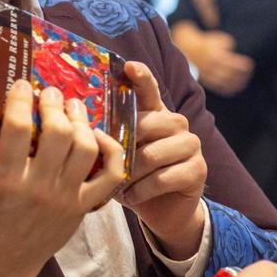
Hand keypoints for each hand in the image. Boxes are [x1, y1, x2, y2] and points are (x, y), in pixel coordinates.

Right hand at [0, 81, 124, 276]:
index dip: (21, 99)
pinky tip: (98, 136)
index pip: (17, 129)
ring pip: (86, 149)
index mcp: (4, 179)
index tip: (23, 84)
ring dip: (82, 122)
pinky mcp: (82, 208)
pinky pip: (110, 177)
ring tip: (74, 107)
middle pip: (58, 133)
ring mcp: (64, 198)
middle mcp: (37, 187)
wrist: (0, 262)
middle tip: (51, 93)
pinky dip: (111, 152)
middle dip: (56, 104)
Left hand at [118, 61, 206, 259]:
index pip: (148, 89)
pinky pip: (162, 178)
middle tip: (109, 162)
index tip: (128, 66)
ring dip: (131, 174)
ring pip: (152, 154)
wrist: (161, 210)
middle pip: (147, 124)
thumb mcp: (116, 155)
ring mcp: (191, 145)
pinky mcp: (198, 170)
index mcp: (154, 114)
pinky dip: (141, 190)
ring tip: (119, 184)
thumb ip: (106, 138)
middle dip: (124, 145)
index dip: (140, 76)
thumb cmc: (132, 177)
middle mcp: (175, 123)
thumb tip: (79, 129)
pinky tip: (132, 196)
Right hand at [194, 30, 254, 95]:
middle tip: (249, 72)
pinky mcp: (206, 80)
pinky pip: (218, 88)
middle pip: (229, 74)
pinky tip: (236, 87)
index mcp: (215, 56)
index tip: (250, 64)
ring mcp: (207, 75)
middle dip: (241, 75)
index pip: (232, 64)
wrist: (189, 49)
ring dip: (236, 83)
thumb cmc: (209, 43)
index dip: (242, 65)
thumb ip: (231, 48)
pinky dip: (228, 89)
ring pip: (224, 83)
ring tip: (245, 81)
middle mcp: (211, 67)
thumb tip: (239, 58)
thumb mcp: (221, 40)